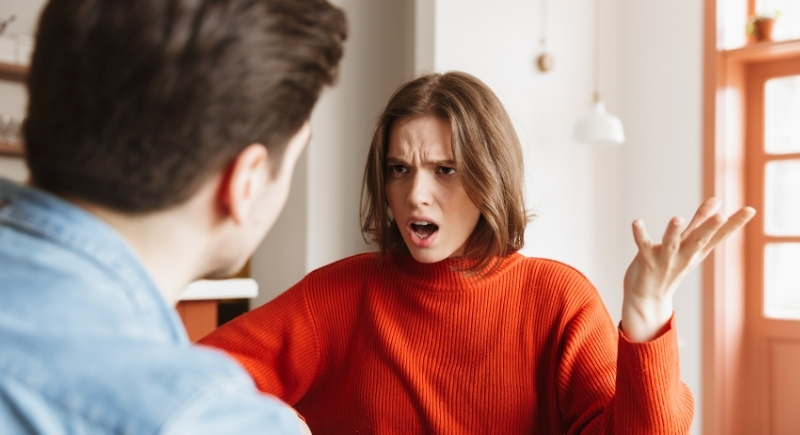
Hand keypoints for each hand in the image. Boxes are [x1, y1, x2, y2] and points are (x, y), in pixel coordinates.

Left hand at [621, 198, 755, 341]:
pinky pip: (643, 246)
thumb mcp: (689, 245)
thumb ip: (701, 221)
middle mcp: (685, 255)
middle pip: (699, 240)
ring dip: (674, 231)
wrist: (647, 298)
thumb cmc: (671, 266)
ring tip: (677, 218)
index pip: (719, 236)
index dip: (735, 224)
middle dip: (710, 228)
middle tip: (722, 216)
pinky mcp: (646, 261)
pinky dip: (640, 234)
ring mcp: (666, 259)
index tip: (751, 210)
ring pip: (671, 244)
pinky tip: (637, 222)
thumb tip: (717, 200)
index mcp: (697, 251)